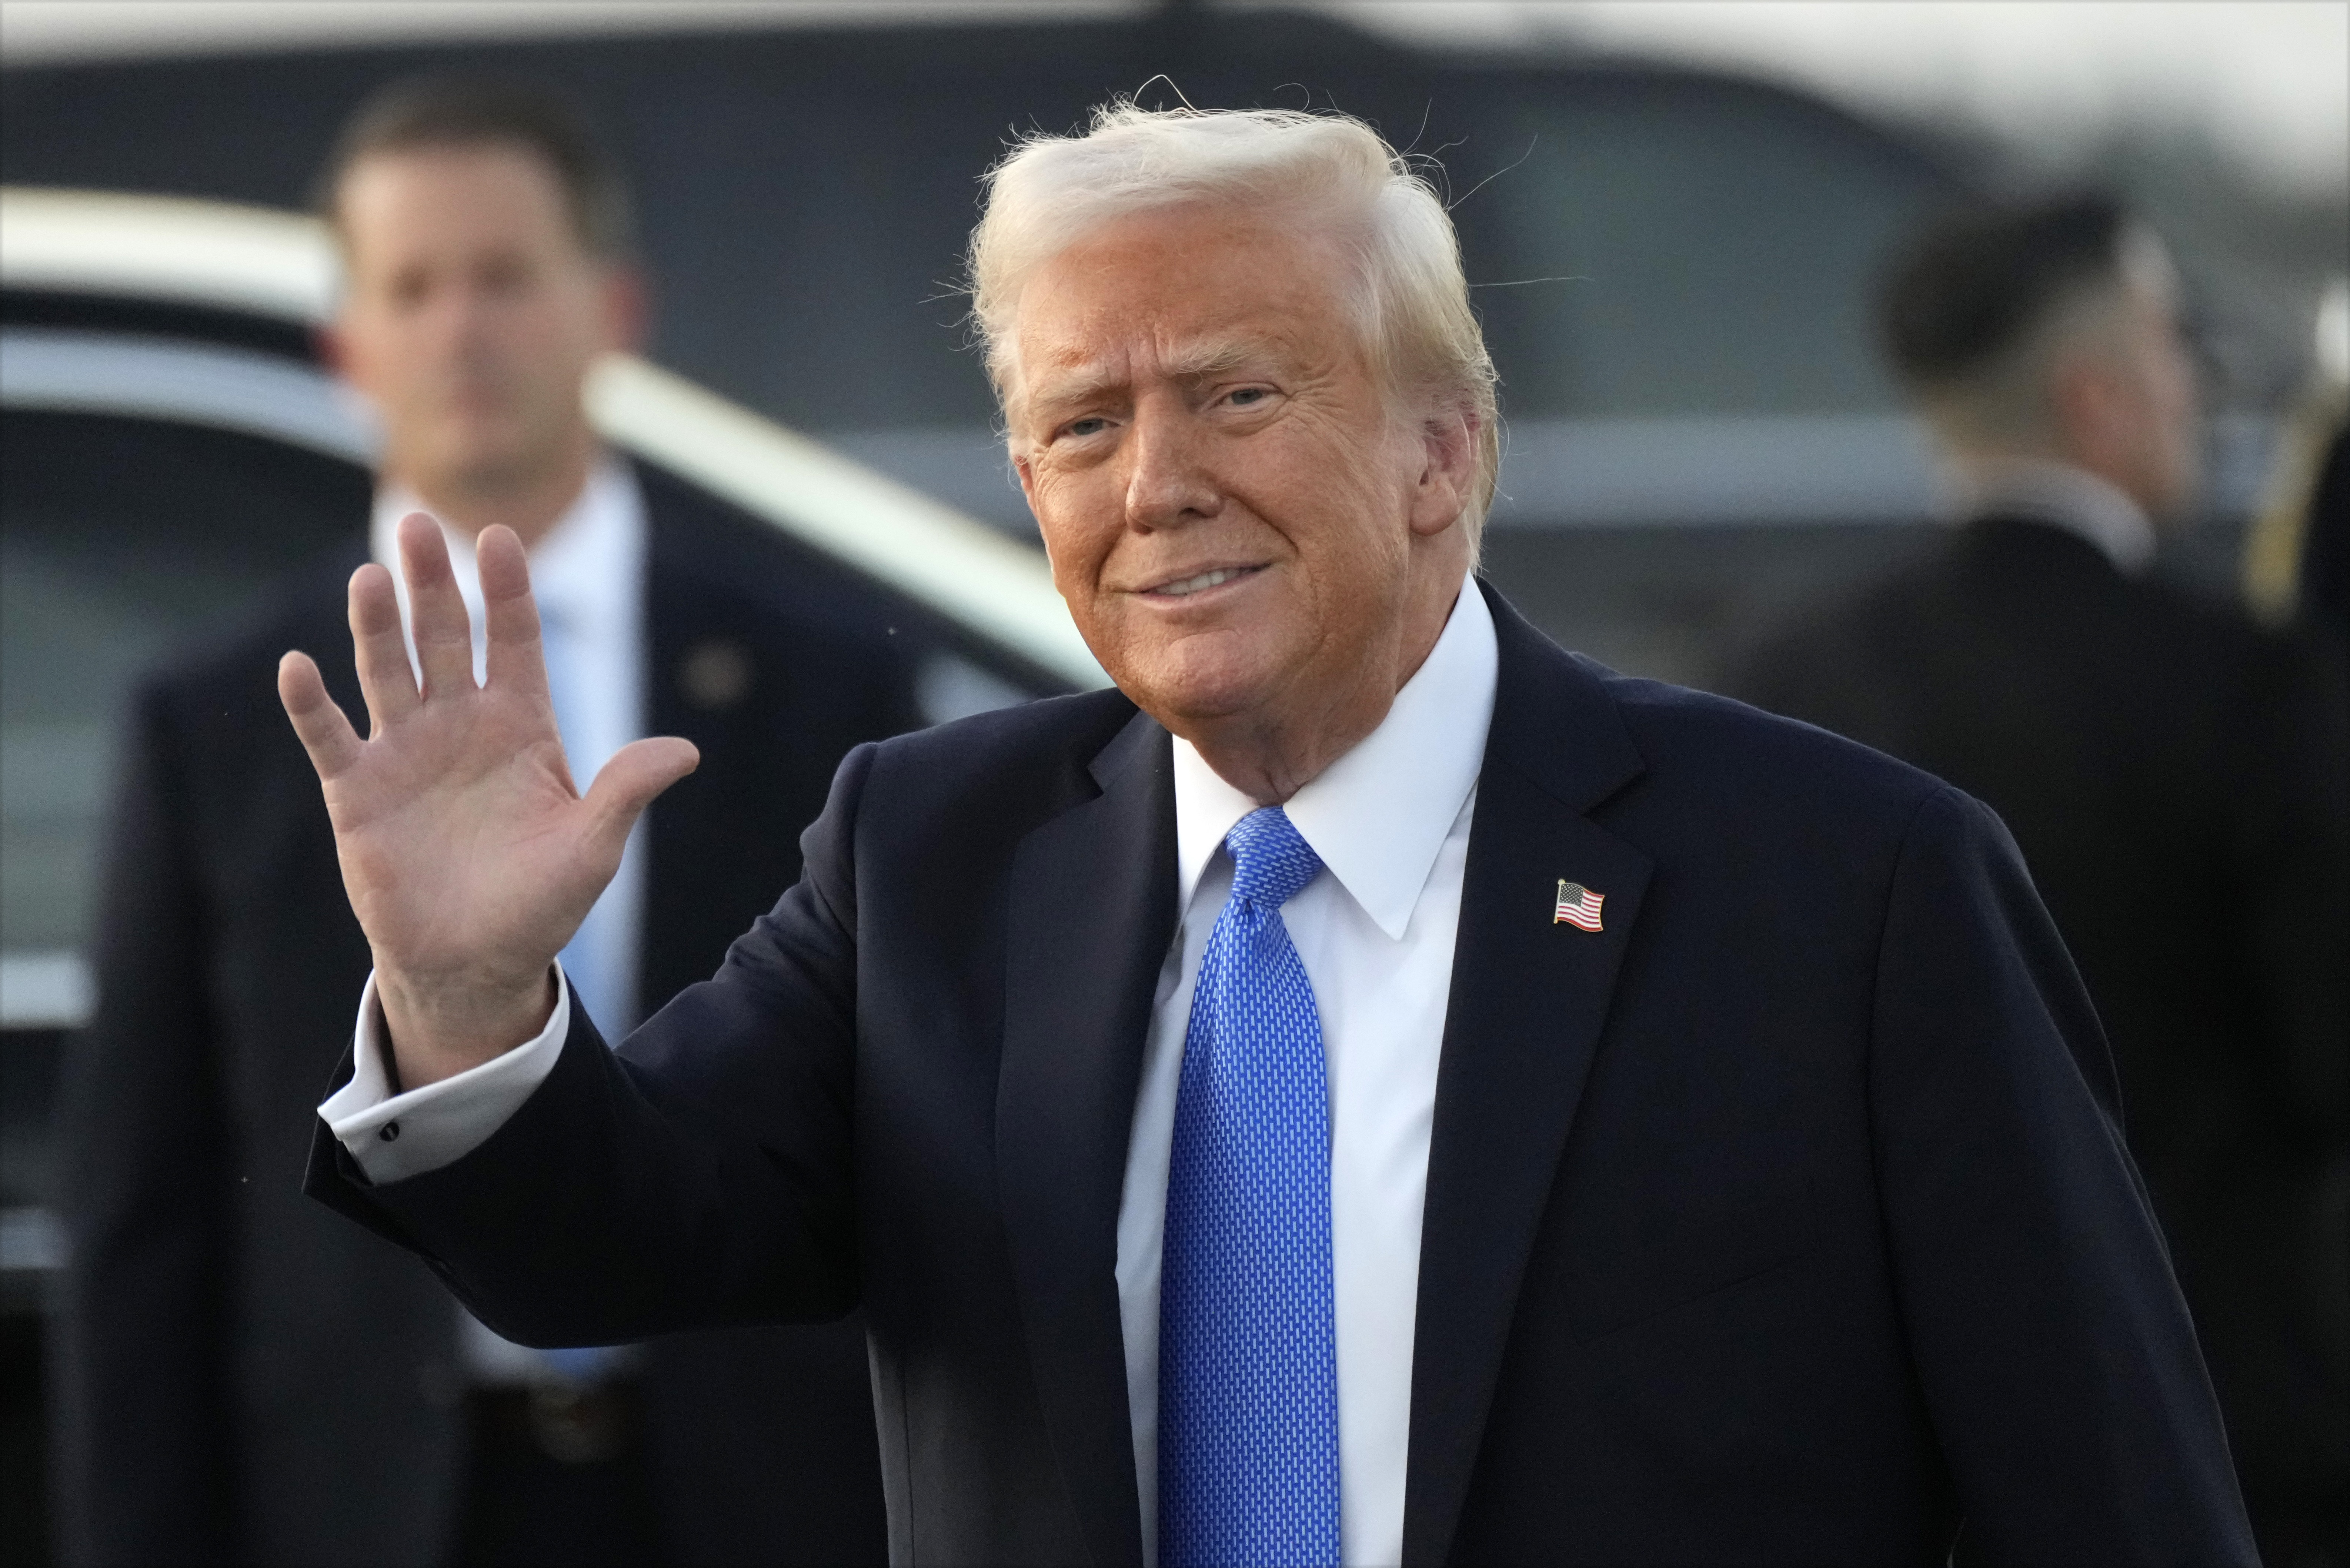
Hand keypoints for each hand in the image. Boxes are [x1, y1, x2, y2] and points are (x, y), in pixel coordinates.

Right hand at [278, 514, 697, 1085]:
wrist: (478, 962)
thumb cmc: (541, 904)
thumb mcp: (594, 847)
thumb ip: (626, 791)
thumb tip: (685, 752)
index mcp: (521, 726)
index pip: (514, 641)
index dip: (507, 591)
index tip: (500, 537)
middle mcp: (460, 724)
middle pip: (444, 637)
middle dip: (433, 584)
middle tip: (418, 524)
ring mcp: (405, 752)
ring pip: (387, 670)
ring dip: (375, 625)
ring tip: (369, 576)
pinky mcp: (358, 791)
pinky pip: (330, 737)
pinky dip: (312, 704)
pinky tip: (298, 666)